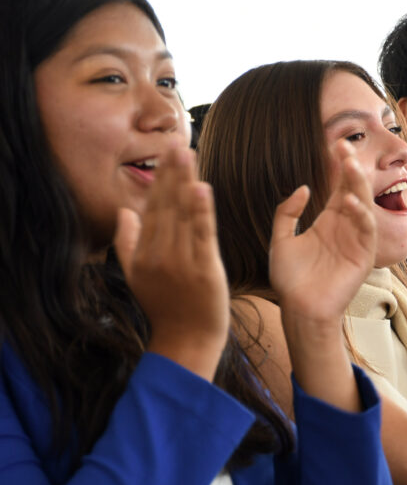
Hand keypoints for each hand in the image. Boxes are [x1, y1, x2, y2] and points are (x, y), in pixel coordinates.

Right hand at [114, 145, 228, 378]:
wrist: (186, 341)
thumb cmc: (166, 308)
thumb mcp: (137, 276)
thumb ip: (128, 242)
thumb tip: (124, 211)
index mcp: (144, 252)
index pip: (152, 208)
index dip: (160, 179)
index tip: (166, 153)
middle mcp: (159, 254)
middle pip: (166, 206)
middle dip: (171, 173)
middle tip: (176, 143)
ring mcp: (180, 262)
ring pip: (182, 215)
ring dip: (185, 182)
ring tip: (187, 154)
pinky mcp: (204, 270)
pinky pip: (201, 236)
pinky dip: (201, 212)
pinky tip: (202, 188)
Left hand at [269, 140, 375, 323]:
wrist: (300, 310)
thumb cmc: (291, 280)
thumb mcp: (281, 240)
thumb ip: (287, 213)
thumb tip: (304, 188)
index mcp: (329, 221)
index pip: (339, 186)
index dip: (339, 166)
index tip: (336, 144)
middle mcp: (346, 226)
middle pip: (353, 190)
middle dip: (351, 168)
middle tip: (345, 146)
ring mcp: (357, 240)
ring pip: (363, 205)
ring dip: (358, 185)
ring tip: (350, 165)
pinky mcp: (364, 256)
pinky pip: (366, 229)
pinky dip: (360, 214)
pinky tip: (348, 202)